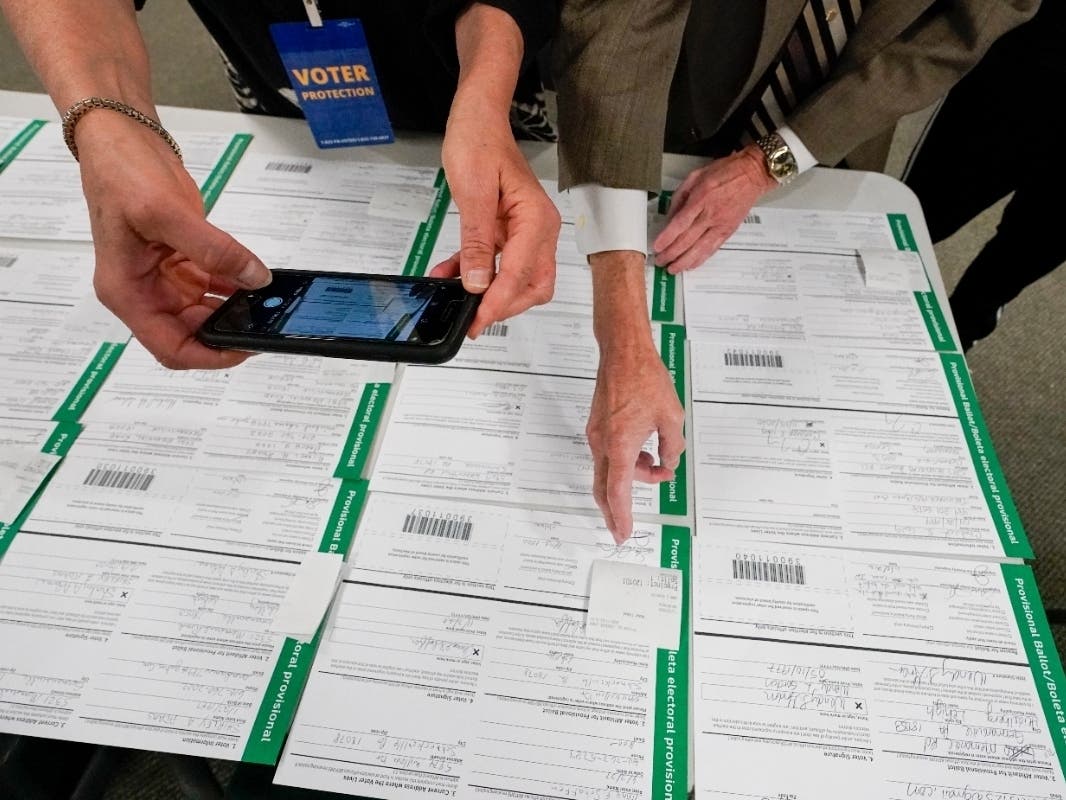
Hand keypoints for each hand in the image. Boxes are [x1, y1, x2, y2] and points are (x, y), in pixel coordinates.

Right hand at [76, 112, 271, 368]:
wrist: (120, 137)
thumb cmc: (120, 173)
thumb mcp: (166, 213)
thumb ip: (214, 250)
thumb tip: (255, 278)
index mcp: (127, 292)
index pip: (169, 347)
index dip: (208, 356)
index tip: (243, 347)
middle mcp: (144, 292)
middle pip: (190, 335)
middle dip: (227, 332)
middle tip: (266, 323)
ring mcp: (163, 278)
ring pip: (205, 313)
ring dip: (235, 311)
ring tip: (269, 306)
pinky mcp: (182, 261)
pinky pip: (213, 286)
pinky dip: (235, 287)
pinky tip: (257, 282)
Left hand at [430, 105, 559, 337]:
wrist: (478, 118)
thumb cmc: (480, 142)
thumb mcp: (473, 193)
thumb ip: (476, 241)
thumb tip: (477, 281)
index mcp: (536, 220)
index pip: (520, 273)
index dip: (498, 301)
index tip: (478, 320)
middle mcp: (539, 229)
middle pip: (532, 285)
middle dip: (504, 306)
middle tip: (472, 321)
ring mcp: (526, 232)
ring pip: (519, 280)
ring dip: (491, 294)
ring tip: (458, 302)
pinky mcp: (510, 232)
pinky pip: (499, 264)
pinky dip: (479, 275)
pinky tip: (452, 277)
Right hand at [588, 346, 684, 542]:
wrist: (623, 353)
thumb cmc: (644, 378)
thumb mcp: (671, 417)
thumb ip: (672, 447)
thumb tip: (668, 461)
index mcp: (621, 445)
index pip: (618, 492)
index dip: (621, 516)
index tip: (622, 533)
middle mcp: (603, 443)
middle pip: (605, 489)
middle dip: (616, 510)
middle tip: (623, 527)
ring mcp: (597, 435)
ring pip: (610, 471)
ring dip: (632, 477)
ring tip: (659, 466)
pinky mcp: (597, 427)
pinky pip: (609, 455)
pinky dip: (626, 462)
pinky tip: (645, 452)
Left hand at [652, 144, 776, 273]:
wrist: (752, 174)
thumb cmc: (724, 172)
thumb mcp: (695, 176)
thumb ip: (680, 197)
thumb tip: (669, 217)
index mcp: (701, 198)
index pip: (680, 223)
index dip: (667, 238)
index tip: (657, 247)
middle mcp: (711, 214)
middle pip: (687, 240)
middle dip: (671, 253)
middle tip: (660, 260)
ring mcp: (721, 224)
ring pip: (700, 249)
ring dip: (684, 261)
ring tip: (673, 269)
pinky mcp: (728, 231)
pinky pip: (712, 249)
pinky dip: (701, 259)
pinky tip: (691, 265)